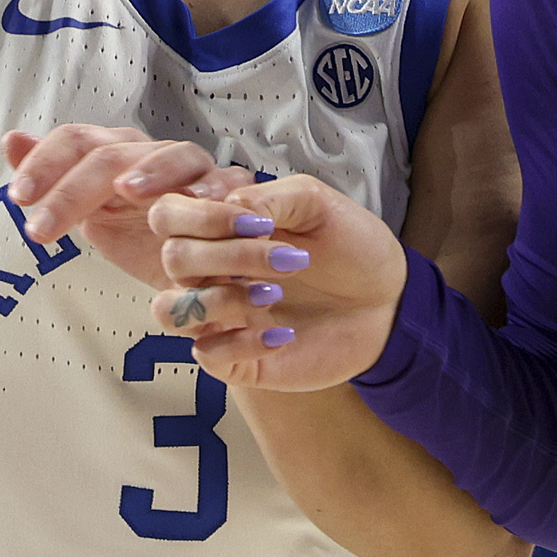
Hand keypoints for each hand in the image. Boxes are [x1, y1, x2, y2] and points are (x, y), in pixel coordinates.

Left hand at [0, 128, 253, 289]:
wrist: (196, 264)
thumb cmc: (141, 234)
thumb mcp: (90, 212)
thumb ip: (52, 177)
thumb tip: (11, 139)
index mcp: (114, 152)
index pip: (74, 141)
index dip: (45, 163)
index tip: (19, 198)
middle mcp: (152, 152)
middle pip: (111, 154)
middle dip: (73, 191)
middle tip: (40, 230)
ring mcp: (195, 168)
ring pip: (174, 154)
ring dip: (150, 170)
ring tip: (125, 191)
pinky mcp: (231, 190)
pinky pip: (227, 180)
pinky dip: (212, 188)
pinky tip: (192, 203)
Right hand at [144, 172, 409, 389]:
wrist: (388, 299)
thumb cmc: (350, 246)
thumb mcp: (315, 203)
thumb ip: (268, 198)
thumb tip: (229, 210)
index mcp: (221, 229)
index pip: (168, 215)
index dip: (200, 217)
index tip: (258, 224)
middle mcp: (212, 271)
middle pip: (172, 259)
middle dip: (229, 256)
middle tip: (287, 260)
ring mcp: (221, 315)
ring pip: (169, 311)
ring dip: (218, 299)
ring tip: (274, 295)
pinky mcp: (237, 357)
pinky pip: (207, 354)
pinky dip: (241, 343)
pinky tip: (284, 334)